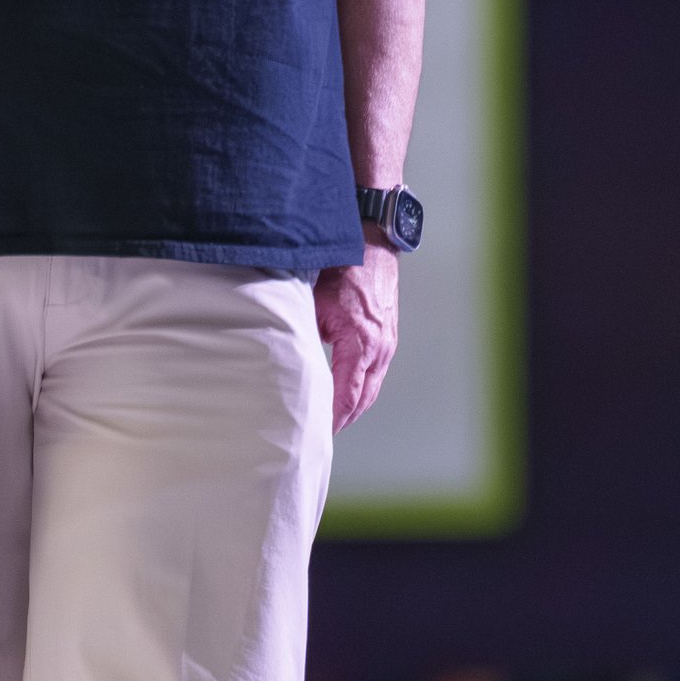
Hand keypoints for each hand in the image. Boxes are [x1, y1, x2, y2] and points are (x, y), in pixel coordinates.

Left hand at [313, 243, 399, 431]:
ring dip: (355, 406)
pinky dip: (364, 388)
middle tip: (324, 435)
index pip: (347, 396)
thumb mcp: (313, 302)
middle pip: (363, 398)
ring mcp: (388, 344)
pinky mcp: (389, 337)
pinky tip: (350, 392)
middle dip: (344, 419)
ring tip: (335, 421)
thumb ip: (304, 334)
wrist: (373, 246)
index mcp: (360, 344)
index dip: (334, 419)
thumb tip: (290, 359)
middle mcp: (380, 348)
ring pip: (372, 387)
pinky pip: (377, 372)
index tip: (320, 433)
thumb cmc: (343, 268)